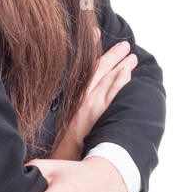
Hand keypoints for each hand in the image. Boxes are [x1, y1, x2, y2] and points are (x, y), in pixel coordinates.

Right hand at [50, 27, 137, 160]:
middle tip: (124, 44)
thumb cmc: (62, 140)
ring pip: (106, 80)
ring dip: (119, 65)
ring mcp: (88, 105)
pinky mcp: (95, 115)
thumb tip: (73, 93)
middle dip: (111, 55)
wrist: (60, 158)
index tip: (95, 32)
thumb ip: (70, 104)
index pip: (83, 68)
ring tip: (131, 56)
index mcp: (72, 95)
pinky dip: (117, 82)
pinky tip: (125, 73)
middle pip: (97, 70)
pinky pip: (109, 96)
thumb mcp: (62, 117)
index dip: (89, 49)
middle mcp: (80, 97)